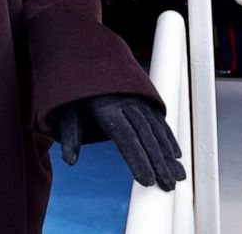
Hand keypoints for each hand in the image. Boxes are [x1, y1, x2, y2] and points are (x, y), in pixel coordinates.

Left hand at [53, 94, 185, 190]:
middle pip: (145, 136)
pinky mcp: (143, 97)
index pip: (126, 137)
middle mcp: (126, 102)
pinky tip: (176, 155)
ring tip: (177, 176)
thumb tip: (69, 161)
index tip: (147, 181)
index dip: (138, 160)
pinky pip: (158, 119)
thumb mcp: (64, 109)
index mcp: (105, 106)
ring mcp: (137, 98)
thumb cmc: (72, 88)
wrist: (83, 55)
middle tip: (168, 186)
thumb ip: (69, 135)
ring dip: (168, 153)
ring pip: (156, 128)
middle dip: (158, 163)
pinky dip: (168, 138)